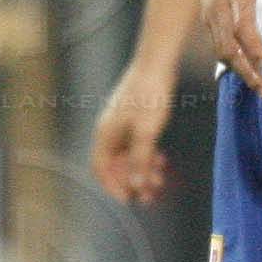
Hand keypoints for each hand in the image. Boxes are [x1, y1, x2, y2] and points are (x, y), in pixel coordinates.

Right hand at [92, 65, 178, 203]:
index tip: (130, 199)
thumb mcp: (146, 131)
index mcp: (105, 134)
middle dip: (132, 180)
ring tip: (161, 179)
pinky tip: (161, 160)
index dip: (113, 186)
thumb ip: (140, 159)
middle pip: (115, 165)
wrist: (157, 62)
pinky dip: (147, 155)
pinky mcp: (133, 117)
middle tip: (151, 194)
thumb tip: (136, 184)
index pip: (100, 168)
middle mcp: (109, 130)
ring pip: (128, 155)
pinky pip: (136, 144)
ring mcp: (121, 123)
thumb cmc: (149, 94)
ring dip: (142, 169)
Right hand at [197, 0, 261, 96]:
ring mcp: (209, 12)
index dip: (256, 52)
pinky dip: (230, 59)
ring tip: (259, 86)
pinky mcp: (207, 13)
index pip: (244, 31)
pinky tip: (244, 67)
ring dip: (239, 71)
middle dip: (247, 74)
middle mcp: (218, 8)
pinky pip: (216, 42)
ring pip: (221, 50)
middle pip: (228, 50)